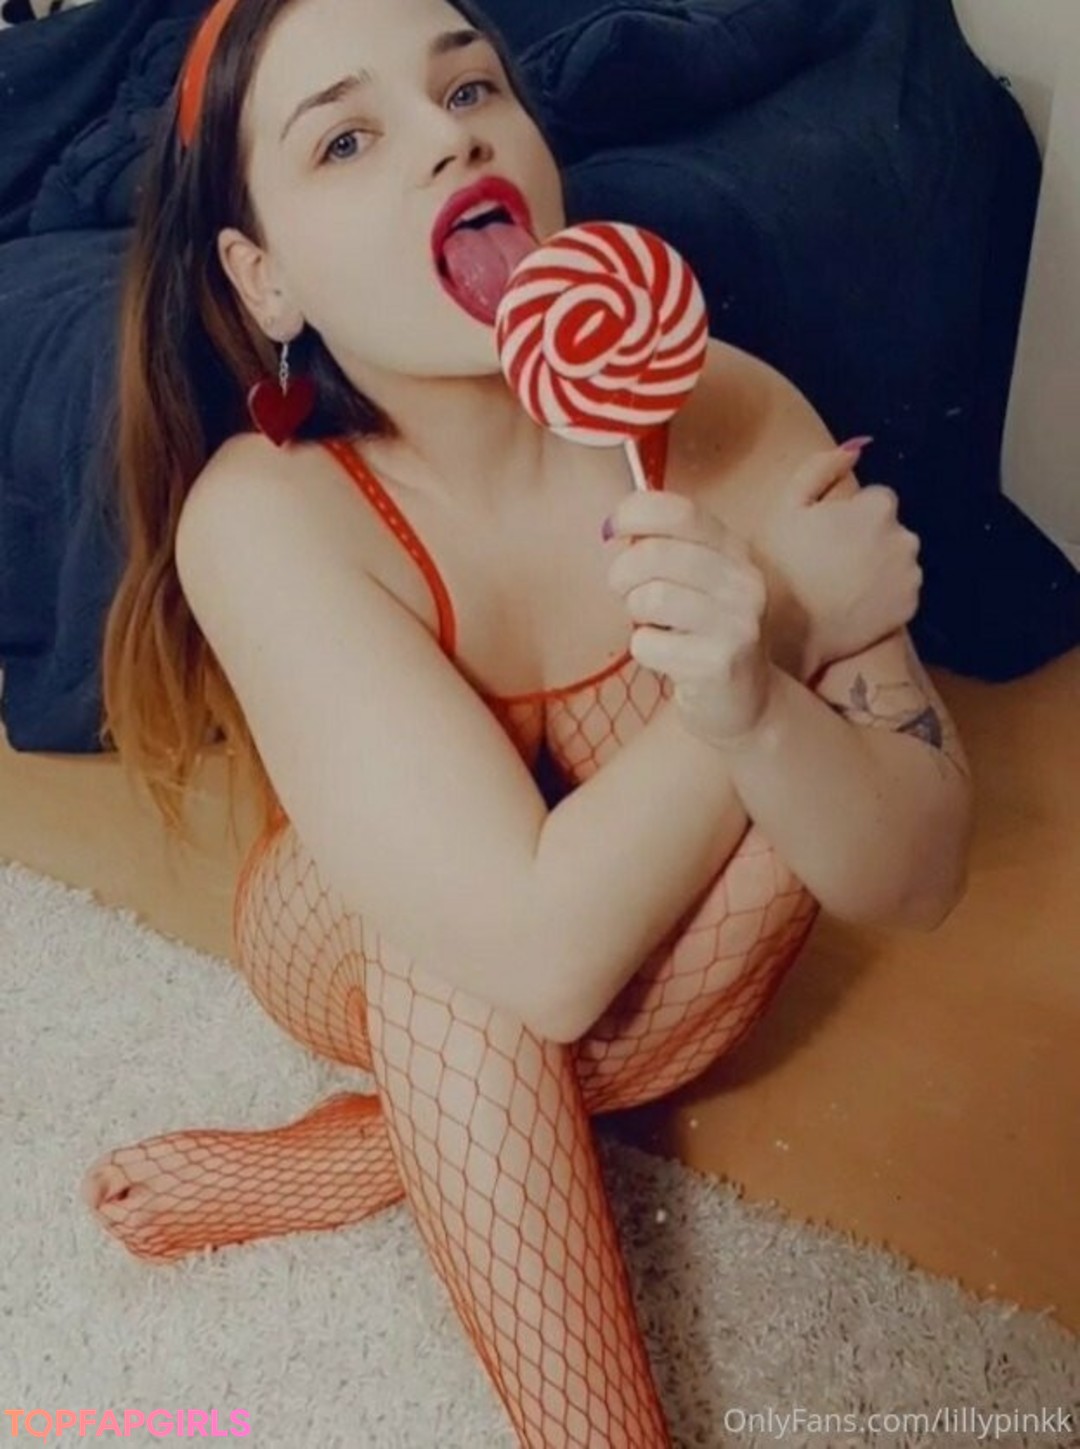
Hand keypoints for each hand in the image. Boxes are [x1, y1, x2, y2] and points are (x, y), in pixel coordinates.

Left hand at [604, 491, 775, 745]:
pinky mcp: (718, 664)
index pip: (681, 512)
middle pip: (654, 553)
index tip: (610, 530)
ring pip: (649, 598)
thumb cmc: (704, 632)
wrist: (745, 702)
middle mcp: (743, 582)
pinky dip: (643, 650)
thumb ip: (664, 547)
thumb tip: (613, 527)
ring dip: (635, 614)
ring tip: (652, 625)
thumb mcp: (696, 580)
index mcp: (735, 550)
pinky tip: (665, 657)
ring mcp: (736, 623)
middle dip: (622, 574)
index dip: (634, 513)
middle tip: (625, 592)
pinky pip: (647, 644)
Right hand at [754, 446, 923, 678]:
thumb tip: (858, 448)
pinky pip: (900, 593)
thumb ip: (822, 469)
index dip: (850, 517)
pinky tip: (854, 606)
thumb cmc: (780, 564)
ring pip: (898, 561)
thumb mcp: (788, 506)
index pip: (876, 500)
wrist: (788, 631)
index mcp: (878, 507)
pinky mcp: (910, 607)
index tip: (826, 537)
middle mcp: (905, 537)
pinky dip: (884, 596)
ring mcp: (910, 575)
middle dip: (869, 540)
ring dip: (879, 567)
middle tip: (832, 563)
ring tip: (842, 586)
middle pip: (890, 530)